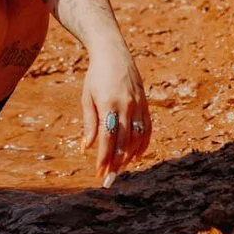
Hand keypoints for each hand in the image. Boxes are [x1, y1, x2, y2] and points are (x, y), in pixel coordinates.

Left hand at [81, 45, 150, 186]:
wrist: (113, 53)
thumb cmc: (96, 76)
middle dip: (116, 163)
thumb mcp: (87, 97)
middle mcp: (126, 106)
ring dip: (129, 157)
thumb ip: (89, 123)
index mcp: (109, 104)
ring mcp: (138, 105)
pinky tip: (136, 156)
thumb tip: (86, 147)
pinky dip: (143, 145)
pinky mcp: (145, 104)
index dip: (103, 157)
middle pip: (124, 142)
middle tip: (109, 179)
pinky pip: (147, 129)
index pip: (107, 138)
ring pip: (137, 138)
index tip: (99, 173)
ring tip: (120, 170)